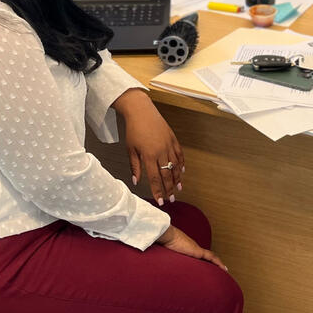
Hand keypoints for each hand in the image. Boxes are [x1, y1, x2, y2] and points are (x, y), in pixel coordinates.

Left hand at [115, 89, 183, 205]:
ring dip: (177, 178)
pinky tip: (182, 171)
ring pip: (175, 166)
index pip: (155, 178)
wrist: (141, 111)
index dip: (158, 191)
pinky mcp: (173, 138)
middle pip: (167, 175)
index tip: (160, 201)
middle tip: (171, 199)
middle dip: (169, 189)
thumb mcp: (130, 149)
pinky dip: (181, 164)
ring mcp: (169, 145)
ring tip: (179, 188)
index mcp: (149, 155)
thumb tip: (136, 181)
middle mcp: (161, 151)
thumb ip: (135, 167)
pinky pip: (180, 154)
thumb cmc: (133, 130)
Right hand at [156, 224, 226, 270]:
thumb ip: (158, 258)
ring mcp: (195, 249)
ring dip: (217, 264)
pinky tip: (224, 270)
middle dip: (211, 264)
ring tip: (224, 271)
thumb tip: (148, 266)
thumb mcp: (160, 254)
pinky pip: (212, 257)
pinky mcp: (198, 251)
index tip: (204, 266)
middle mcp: (191, 247)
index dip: (200, 261)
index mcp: (183, 248)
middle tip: (216, 270)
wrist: (164, 235)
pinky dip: (218, 263)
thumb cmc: (159, 243)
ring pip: (210, 257)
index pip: (194, 255)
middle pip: (204, 256)